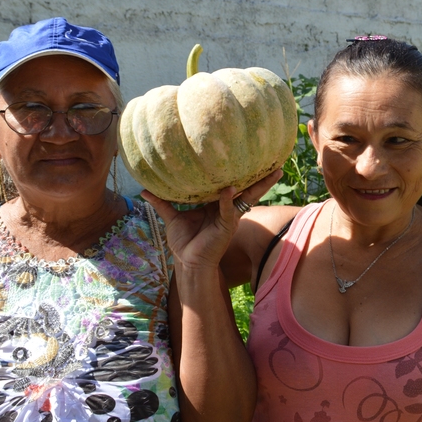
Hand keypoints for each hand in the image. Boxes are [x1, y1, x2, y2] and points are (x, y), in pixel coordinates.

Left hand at [141, 170, 282, 271]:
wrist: (188, 263)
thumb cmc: (184, 242)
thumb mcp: (172, 218)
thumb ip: (162, 203)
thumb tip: (144, 191)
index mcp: (217, 205)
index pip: (233, 186)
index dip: (243, 174)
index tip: (252, 158)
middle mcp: (227, 208)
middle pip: (248, 189)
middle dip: (263, 177)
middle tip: (276, 162)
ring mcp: (230, 217)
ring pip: (248, 197)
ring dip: (260, 185)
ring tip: (273, 172)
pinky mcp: (227, 226)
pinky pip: (229, 210)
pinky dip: (228, 200)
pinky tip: (229, 190)